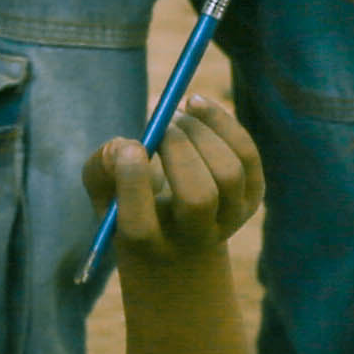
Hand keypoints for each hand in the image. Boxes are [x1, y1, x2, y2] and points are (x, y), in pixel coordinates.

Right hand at [84, 97, 260, 271]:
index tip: (130, 144)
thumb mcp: (106, 193)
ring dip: (201, 132)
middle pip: (197, 199)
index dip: (133, 183)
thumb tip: (122, 146)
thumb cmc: (132, 207)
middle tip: (160, 121)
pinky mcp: (253, 197)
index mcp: (147, 247)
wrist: (182, 242)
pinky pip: (246, 154)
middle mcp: (193, 241)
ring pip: (228, 174)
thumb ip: (101, 170)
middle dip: (178, 150)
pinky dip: (222, 123)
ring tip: (177, 115)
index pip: (140, 225)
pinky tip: (196, 106)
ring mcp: (229, 221)